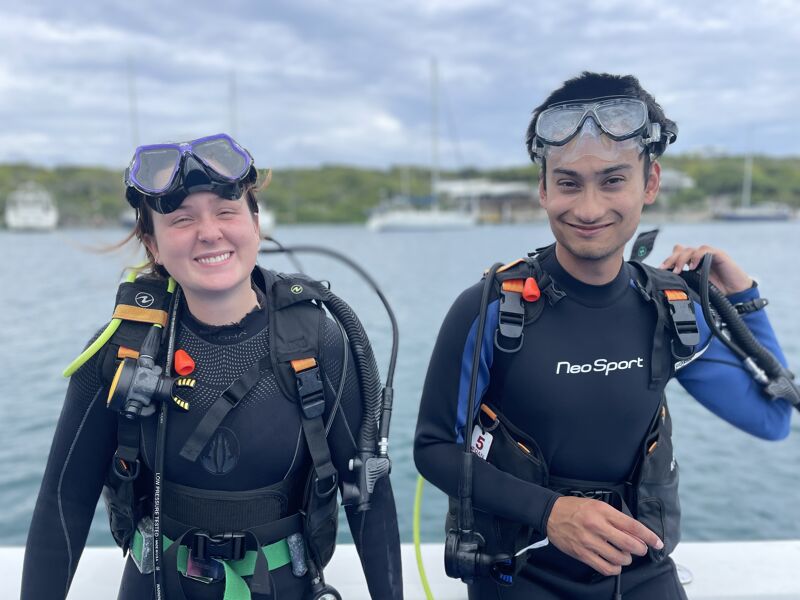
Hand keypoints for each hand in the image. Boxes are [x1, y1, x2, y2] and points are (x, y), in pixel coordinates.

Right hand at [546, 496, 662, 575]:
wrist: (550, 513)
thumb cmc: (574, 508)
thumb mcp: (597, 505)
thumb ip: (616, 518)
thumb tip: (635, 533)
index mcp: (603, 511)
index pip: (633, 526)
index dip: (649, 536)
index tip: (657, 543)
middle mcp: (597, 526)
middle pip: (629, 544)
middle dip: (640, 549)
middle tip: (640, 549)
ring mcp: (589, 542)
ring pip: (619, 558)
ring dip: (626, 559)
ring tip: (623, 554)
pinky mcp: (582, 554)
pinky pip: (605, 568)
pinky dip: (614, 568)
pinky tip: (614, 563)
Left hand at [660, 244, 752, 294]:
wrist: (736, 293)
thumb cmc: (715, 291)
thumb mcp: (694, 287)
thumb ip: (683, 282)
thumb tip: (667, 286)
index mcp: (692, 263)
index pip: (677, 254)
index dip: (667, 260)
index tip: (660, 271)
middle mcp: (698, 257)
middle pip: (680, 250)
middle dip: (670, 259)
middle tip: (665, 269)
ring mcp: (708, 255)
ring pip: (689, 249)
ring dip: (681, 259)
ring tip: (677, 271)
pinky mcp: (718, 254)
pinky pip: (704, 250)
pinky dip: (696, 257)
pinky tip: (692, 266)